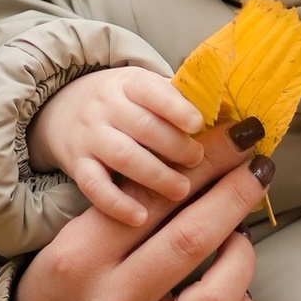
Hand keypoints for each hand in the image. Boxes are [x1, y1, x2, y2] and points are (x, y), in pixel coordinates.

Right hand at [12, 147, 272, 300]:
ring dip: (242, 256)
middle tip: (259, 168)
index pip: (153, 198)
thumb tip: (198, 160)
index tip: (236, 137)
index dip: (205, 162)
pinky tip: (240, 297)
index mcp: (79, 259)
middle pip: (191, 239)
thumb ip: (126, 207)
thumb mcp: (72, 243)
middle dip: (235, 193)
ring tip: (241, 239)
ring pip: (217, 297)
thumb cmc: (60, 293)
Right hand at [29, 64, 239, 226]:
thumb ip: (185, 104)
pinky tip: (140, 217)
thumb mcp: (149, 92)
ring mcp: (90, 137)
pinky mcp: (78, 166)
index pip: (153, 90)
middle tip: (199, 161)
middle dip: (175, 146)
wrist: (63, 109)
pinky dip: (117, 203)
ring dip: (156, 174)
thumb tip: (237, 120)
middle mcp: (107, 107)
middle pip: (142, 126)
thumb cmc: (125, 105)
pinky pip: (94, 186)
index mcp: (131, 83)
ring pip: (123, 156)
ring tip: (182, 190)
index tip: (199, 122)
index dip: (176, 107)